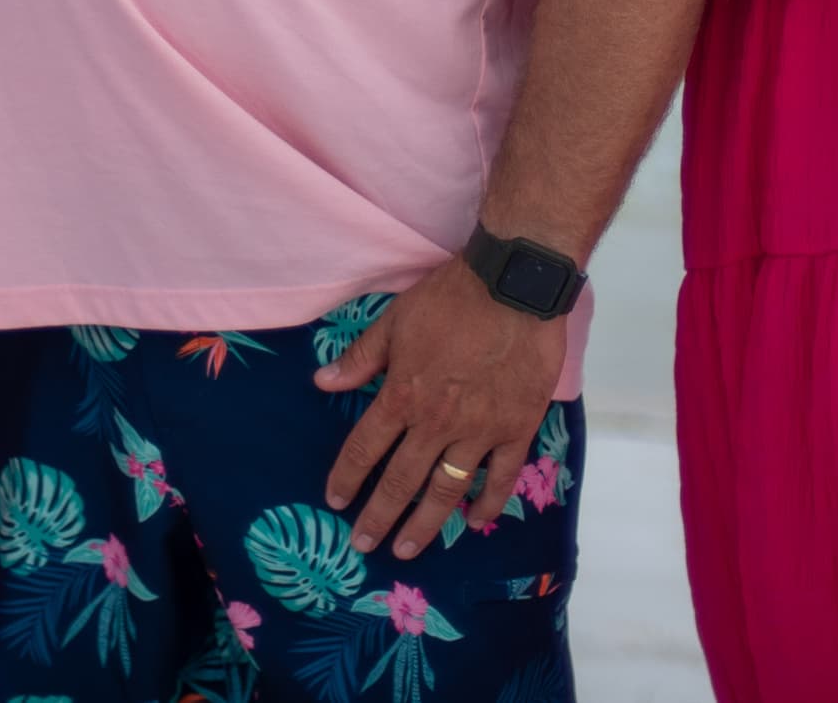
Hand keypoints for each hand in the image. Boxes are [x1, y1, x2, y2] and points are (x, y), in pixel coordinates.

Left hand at [314, 258, 566, 558]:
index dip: (347, 478)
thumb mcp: (395, 320)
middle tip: (363, 546)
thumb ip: (361, 357)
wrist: (514, 286)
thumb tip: (321, 382)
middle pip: (400, 481)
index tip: (335, 501)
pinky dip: (487, 503)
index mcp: (402, 396)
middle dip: (377, 517)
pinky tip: (475, 521)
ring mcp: (478, 431)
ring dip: (424, 525)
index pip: (365, 448)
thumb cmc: (451, 298)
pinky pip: (500, 477)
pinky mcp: (516, 429)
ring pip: (446, 490)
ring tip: (406, 549)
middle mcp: (436, 423)